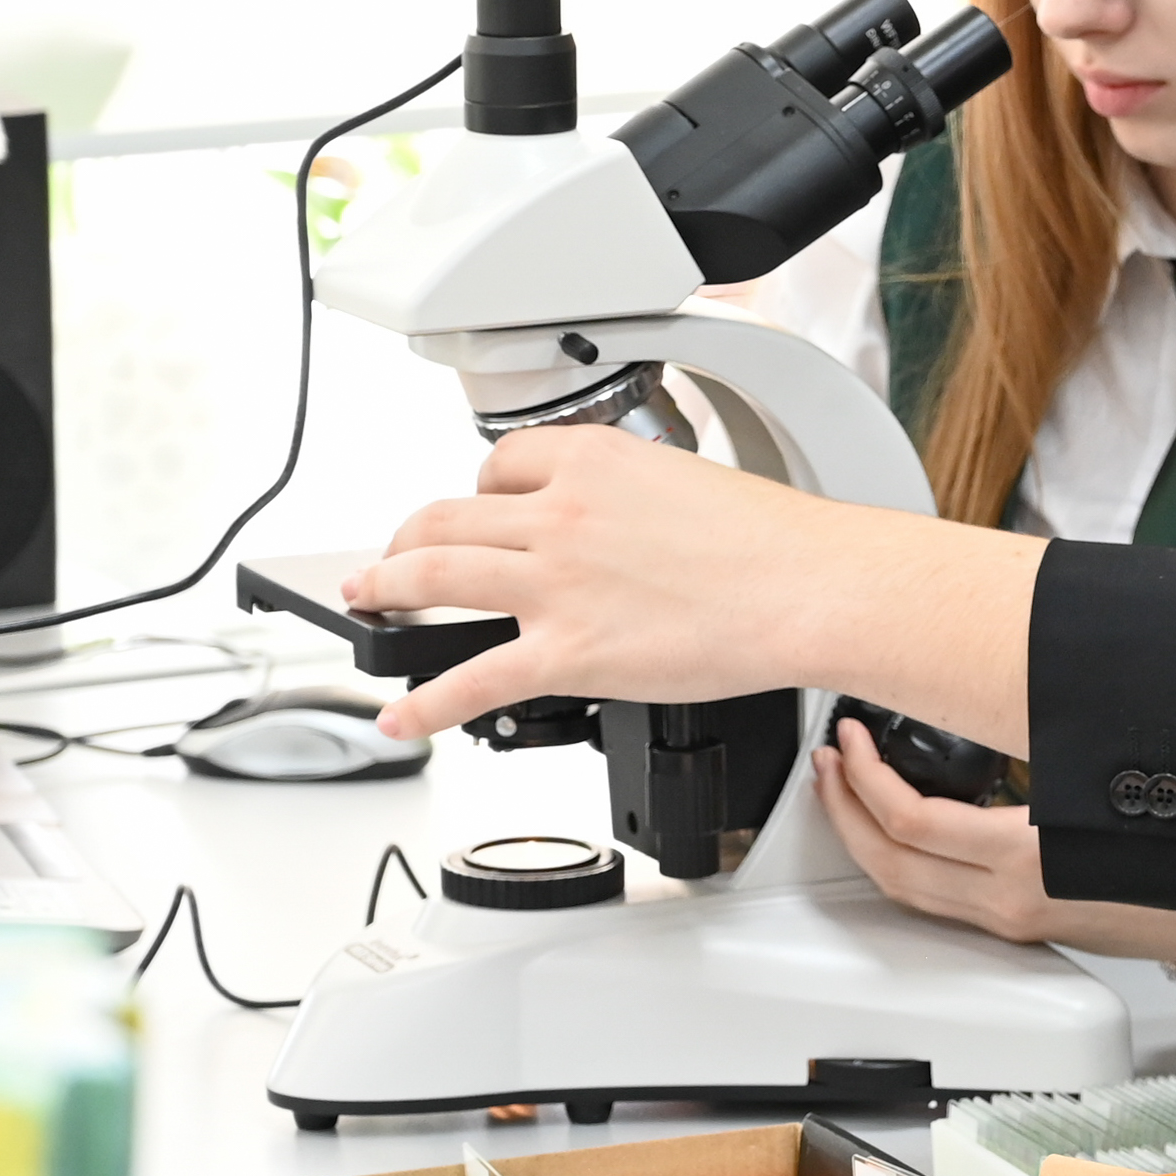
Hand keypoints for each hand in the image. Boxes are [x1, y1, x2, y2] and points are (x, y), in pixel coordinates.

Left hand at [351, 426, 1042, 747]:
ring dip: (387, 590)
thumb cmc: (770, 541)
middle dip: (404, 539)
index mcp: (587, 461)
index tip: (472, 510)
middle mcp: (557, 514)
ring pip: (433, 577)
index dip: (477, 493)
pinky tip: (398, 714)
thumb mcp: (683, 477)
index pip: (498, 465)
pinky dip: (422, 701)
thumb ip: (624, 494)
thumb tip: (606, 523)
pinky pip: (470, 678)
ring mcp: (554, 583)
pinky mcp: (565, 652)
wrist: (807, 588)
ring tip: (367, 603)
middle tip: (386, 558)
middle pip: (444, 516)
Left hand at [817, 714, 1175, 970]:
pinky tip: (893, 828)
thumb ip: (1037, 751)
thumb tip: (974, 697)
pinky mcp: (1011, 927)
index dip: (867, 778)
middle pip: (889, 861)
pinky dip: (897, 859)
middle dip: (843, 807)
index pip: (914, 822)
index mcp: (1028, 856)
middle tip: (829, 760)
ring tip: (843, 789)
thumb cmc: (1175, 851)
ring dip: (860, 836)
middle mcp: (1008, 898)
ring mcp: (1006, 920)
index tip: (852, 739)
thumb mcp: (1098, 782)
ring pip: (902, 887)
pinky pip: (930, 897)